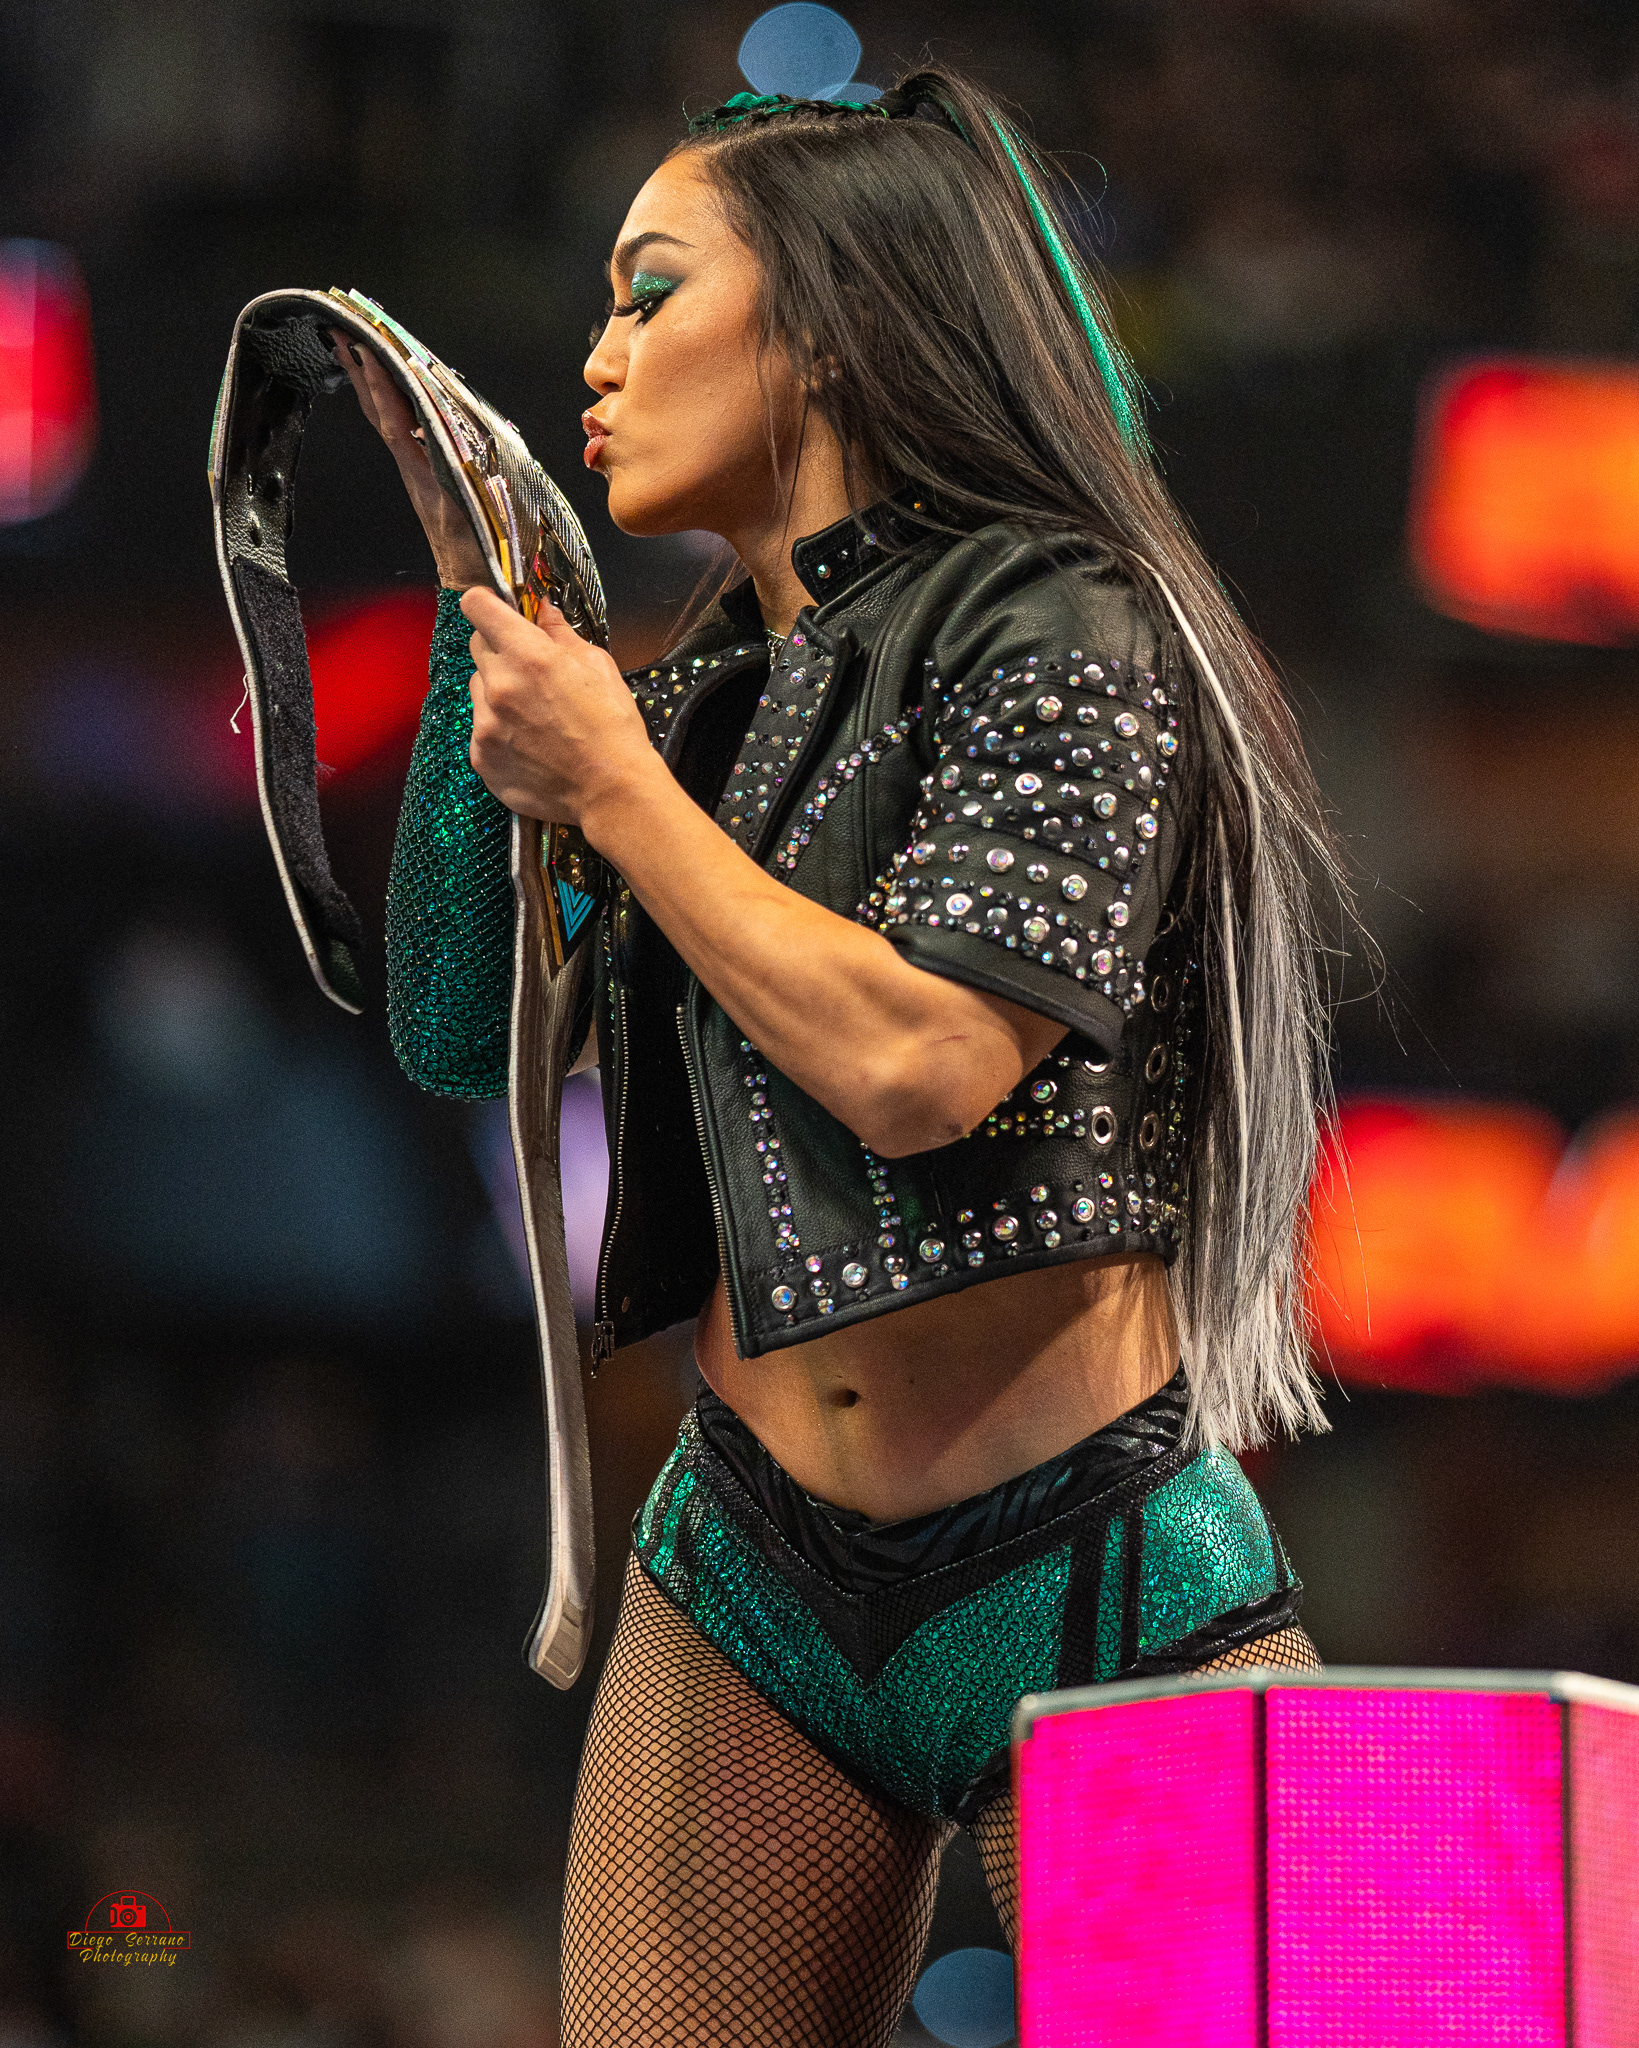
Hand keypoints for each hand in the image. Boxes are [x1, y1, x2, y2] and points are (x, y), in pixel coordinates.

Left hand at [328, 330, 489, 589]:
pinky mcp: (422, 474)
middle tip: (338, 332)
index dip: (379, 383)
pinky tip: (386, 390)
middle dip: (358, 371)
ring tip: (350, 349)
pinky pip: (399, 429)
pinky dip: (388, 403)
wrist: (472, 581)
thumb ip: (457, 477)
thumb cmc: (477, 553)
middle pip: (377, 411)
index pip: (393, 418)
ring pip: (383, 418)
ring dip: (366, 383)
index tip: (365, 347)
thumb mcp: (471, 514)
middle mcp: (411, 466)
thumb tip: (444, 439)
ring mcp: (414, 469)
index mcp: (421, 471)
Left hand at [462, 586, 658, 833]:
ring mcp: (485, 725)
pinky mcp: (481, 757)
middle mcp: (499, 686)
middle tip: (529, 670)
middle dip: (499, 649)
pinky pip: (479, 729)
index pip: (477, 607)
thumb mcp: (597, 666)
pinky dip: (498, 730)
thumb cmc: (612, 727)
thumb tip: (542, 610)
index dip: (486, 604)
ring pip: (477, 690)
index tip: (496, 611)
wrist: (611, 791)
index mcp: (528, 655)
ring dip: (497, 691)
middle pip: (476, 646)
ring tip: (533, 714)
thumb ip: (561, 634)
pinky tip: (529, 743)